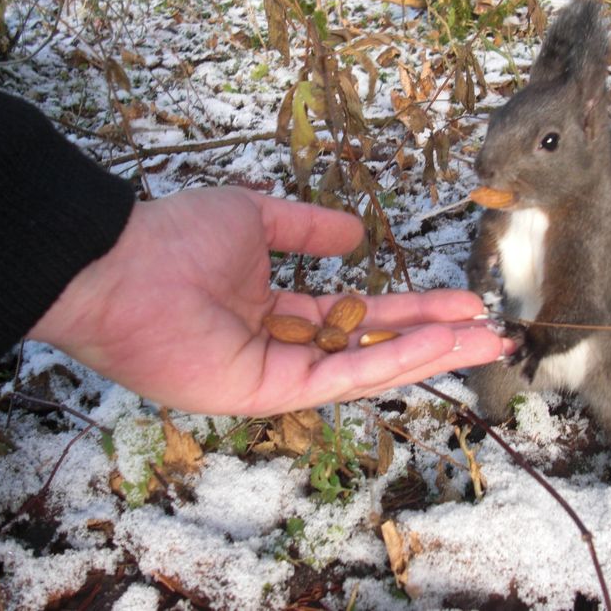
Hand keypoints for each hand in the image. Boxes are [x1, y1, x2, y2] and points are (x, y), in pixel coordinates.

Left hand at [28, 187, 512, 415]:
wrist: (118, 263)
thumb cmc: (174, 237)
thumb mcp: (254, 218)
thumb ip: (306, 227)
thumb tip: (357, 233)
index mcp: (279, 313)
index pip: (360, 316)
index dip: (414, 310)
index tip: (462, 301)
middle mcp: (285, 349)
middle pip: (375, 348)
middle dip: (436, 341)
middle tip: (493, 335)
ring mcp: (277, 376)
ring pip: (367, 370)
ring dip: (428, 354)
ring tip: (482, 341)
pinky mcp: (268, 393)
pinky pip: (339, 377)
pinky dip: (389, 359)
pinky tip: (435, 342)